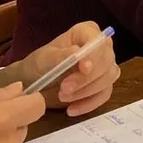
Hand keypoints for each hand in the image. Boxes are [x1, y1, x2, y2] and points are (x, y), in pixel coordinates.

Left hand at [0, 22, 118, 116]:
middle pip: (106, 61)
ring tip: (63, 97)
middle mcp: (100, 47)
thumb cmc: (39, 65)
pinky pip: (105, 94)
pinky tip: (71, 109)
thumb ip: (59, 56)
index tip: (83, 68)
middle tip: (65, 88)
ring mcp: (104, 66)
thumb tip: (77, 52)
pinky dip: (89, 104)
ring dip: (87, 91)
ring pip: (108, 78)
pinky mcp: (104, 85)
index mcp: (86, 32)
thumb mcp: (43, 59)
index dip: (94, 54)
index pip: (98, 40)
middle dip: (87, 78)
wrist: (35, 83)